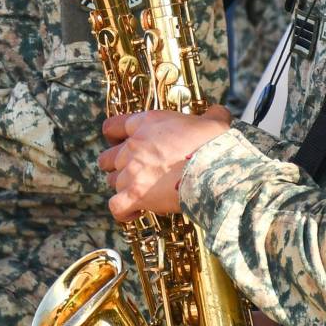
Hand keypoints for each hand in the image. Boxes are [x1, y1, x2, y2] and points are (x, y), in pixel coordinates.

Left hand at [98, 107, 230, 219]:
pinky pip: (116, 207)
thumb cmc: (213, 144)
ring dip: (123, 188)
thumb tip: (218, 112)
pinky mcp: (134, 196)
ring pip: (112, 182)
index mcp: (147, 124)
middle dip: (117, 165)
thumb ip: (211, 115)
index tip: (121, 142)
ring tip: (141, 192)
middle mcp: (133, 146)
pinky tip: (136, 212)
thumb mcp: (213, 122)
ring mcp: (131, 172)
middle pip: (107, 158)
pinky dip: (124, 211)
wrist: (215, 169)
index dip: (114, 136)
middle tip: (135, 172)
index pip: (113, 126)